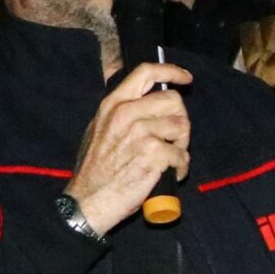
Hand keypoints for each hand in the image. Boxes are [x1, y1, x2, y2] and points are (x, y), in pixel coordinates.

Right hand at [63, 63, 191, 233]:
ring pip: (182, 127)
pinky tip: (169, 175)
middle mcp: (126, 113)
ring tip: (169, 160)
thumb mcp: (98, 129)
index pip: (146, 73)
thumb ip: (119, 112)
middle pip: (173, 100)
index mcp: (113, 104)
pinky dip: (181, 168)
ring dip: (182, 146)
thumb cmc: (95, 170)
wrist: (89, 201)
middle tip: (173, 139)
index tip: (185, 79)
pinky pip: (182, 155)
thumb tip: (143, 99)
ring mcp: (140, 132)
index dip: (171, 72)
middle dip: (180, 119)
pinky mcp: (153, 153)